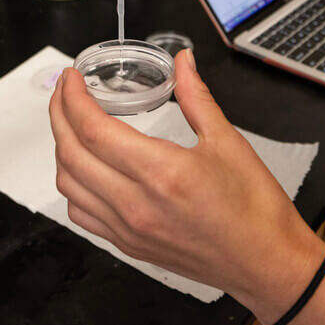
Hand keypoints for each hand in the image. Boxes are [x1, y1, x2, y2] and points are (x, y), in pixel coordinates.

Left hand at [49, 49, 324, 320]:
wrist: (266, 262)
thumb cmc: (254, 207)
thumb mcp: (228, 141)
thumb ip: (196, 96)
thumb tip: (183, 62)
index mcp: (161, 172)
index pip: (93, 130)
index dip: (73, 99)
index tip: (72, 78)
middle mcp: (136, 205)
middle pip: (71, 155)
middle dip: (58, 116)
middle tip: (64, 91)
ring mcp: (128, 229)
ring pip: (68, 186)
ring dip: (62, 150)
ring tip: (71, 124)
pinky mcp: (129, 246)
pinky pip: (82, 214)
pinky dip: (73, 185)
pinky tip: (85, 167)